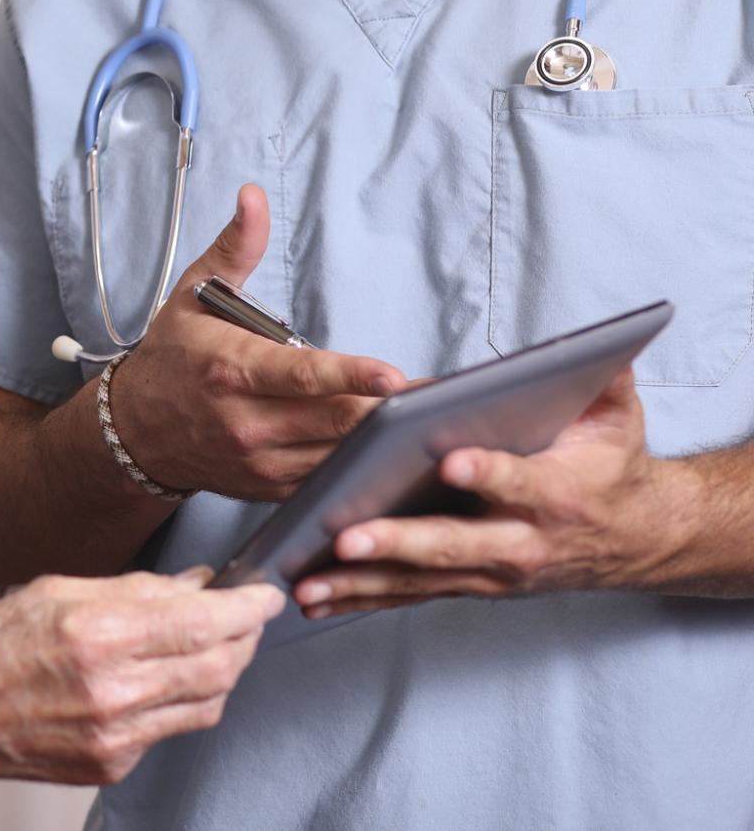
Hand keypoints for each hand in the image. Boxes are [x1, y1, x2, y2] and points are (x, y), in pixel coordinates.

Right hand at [0, 569, 283, 791]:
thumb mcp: (58, 591)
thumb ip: (136, 589)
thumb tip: (197, 584)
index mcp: (97, 635)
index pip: (203, 622)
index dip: (247, 607)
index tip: (263, 592)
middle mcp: (112, 691)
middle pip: (219, 667)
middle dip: (245, 638)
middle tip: (248, 616)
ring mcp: (114, 737)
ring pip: (206, 705)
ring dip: (223, 671)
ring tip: (215, 644)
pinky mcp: (111, 766)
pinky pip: (170, 730)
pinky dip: (183, 700)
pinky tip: (169, 678)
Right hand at [109, 185, 406, 501]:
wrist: (135, 429)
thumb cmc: (172, 357)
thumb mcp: (194, 295)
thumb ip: (235, 247)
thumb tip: (253, 197)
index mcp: (230, 369)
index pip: (301, 376)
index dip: (351, 376)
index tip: (393, 374)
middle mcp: (244, 421)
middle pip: (333, 420)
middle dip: (387, 409)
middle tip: (436, 395)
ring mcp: (258, 460)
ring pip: (337, 455)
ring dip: (382, 439)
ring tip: (425, 420)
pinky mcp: (268, 487)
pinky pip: (326, 481)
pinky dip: (360, 467)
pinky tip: (389, 450)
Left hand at [294, 369, 682, 616]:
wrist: (635, 539)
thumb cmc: (610, 469)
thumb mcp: (618, 421)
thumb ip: (604, 381)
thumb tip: (594, 345)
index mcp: (555, 495)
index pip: (518, 482)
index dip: (488, 474)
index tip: (450, 462)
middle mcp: (520, 542)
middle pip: (453, 543)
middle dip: (398, 541)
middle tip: (348, 537)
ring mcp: (491, 571)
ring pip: (421, 578)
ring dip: (362, 582)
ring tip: (307, 582)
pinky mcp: (469, 584)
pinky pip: (410, 594)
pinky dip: (362, 598)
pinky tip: (314, 599)